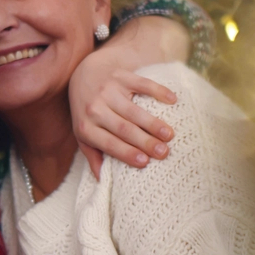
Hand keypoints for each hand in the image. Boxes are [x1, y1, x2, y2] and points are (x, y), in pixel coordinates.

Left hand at [69, 48, 176, 178]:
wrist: (82, 73)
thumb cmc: (87, 111)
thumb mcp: (83, 133)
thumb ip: (93, 155)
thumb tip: (102, 181)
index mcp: (86, 127)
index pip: (108, 143)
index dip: (125, 152)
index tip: (145, 162)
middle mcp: (94, 109)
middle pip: (123, 128)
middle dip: (144, 141)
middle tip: (164, 152)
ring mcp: (108, 91)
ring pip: (133, 110)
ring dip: (153, 123)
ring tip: (169, 135)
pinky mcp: (120, 76)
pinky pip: (141, 84)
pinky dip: (158, 91)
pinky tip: (172, 100)